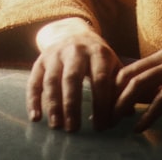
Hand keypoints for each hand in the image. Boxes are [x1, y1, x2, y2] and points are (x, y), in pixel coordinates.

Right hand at [28, 17, 122, 131]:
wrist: (74, 33)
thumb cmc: (98, 58)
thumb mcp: (112, 65)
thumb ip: (120, 87)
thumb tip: (128, 113)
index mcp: (98, 52)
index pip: (100, 79)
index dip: (101, 103)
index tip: (101, 126)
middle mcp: (76, 50)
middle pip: (73, 78)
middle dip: (72, 105)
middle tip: (74, 129)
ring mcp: (56, 54)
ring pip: (52, 80)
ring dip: (53, 104)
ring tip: (57, 125)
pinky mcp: (41, 60)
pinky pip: (34, 81)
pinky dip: (33, 100)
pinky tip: (36, 117)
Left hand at [113, 46, 161, 131]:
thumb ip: (157, 90)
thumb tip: (129, 101)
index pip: (129, 70)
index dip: (114, 91)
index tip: (106, 112)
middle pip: (129, 75)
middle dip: (113, 98)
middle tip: (105, 120)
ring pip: (139, 83)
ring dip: (124, 105)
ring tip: (116, 123)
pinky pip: (161, 98)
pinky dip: (147, 115)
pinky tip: (139, 128)